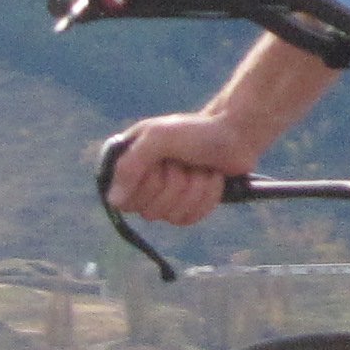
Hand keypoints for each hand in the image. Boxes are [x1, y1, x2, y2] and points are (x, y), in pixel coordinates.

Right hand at [105, 110, 259, 227]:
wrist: (235, 133)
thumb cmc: (196, 131)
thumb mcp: (158, 138)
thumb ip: (131, 165)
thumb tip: (113, 201)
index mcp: (130, 162)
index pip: (124, 200)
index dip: (145, 188)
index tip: (160, 166)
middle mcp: (144, 181)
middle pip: (149, 212)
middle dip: (174, 185)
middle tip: (183, 162)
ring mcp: (167, 195)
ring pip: (172, 216)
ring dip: (193, 191)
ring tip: (200, 169)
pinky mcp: (188, 204)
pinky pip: (189, 218)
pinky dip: (205, 199)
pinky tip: (210, 179)